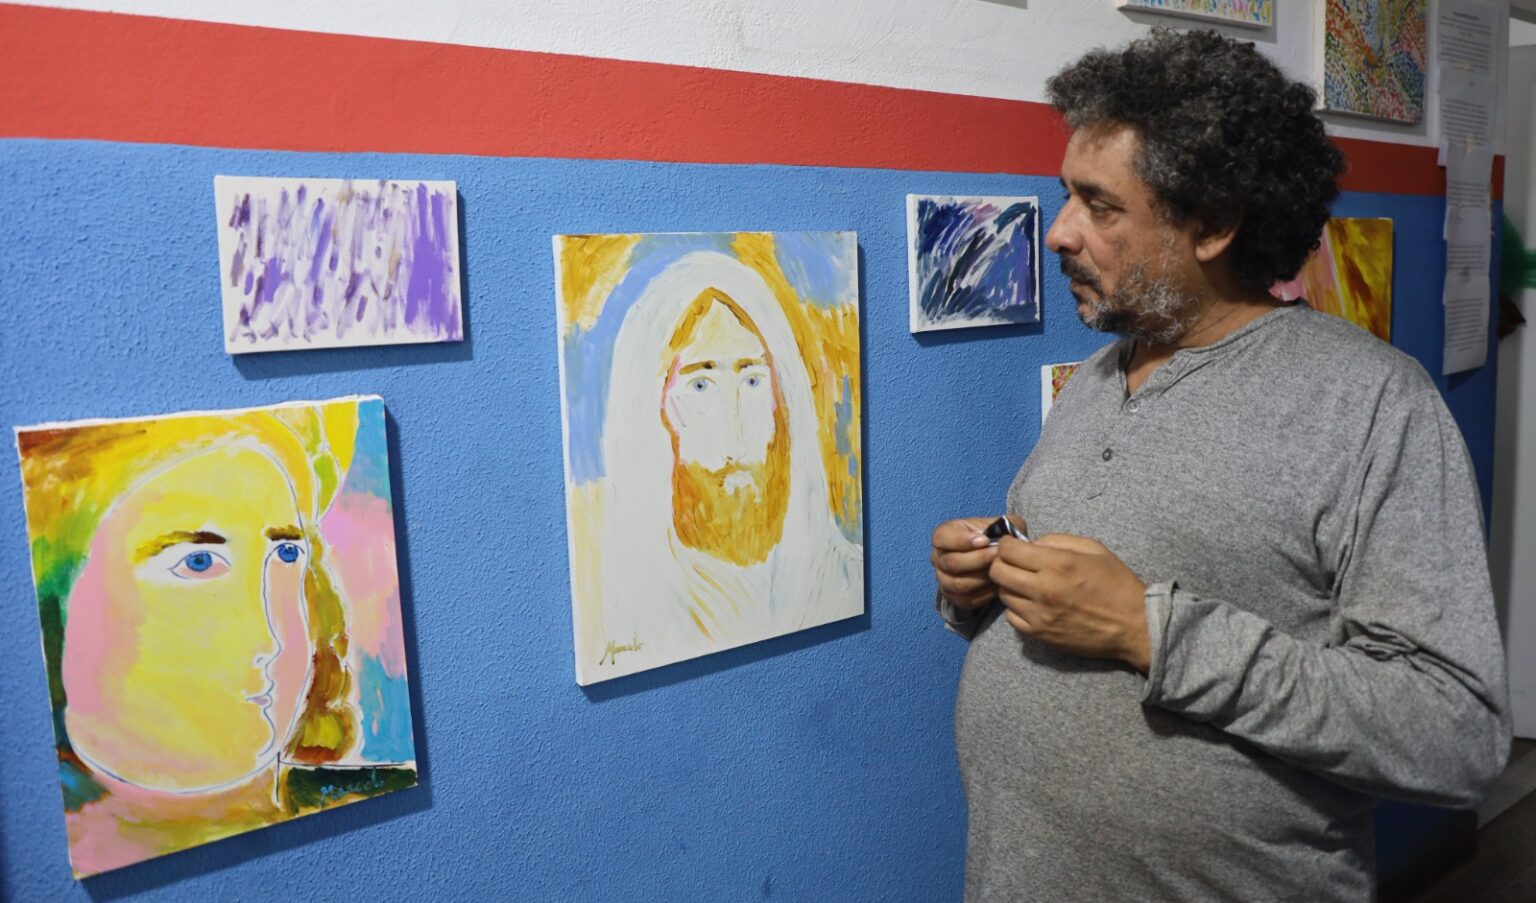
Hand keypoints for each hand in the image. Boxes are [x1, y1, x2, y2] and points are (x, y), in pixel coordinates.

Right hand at [931, 516, 1022, 609]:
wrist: (995, 559)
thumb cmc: (995, 538)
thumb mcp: (1000, 524)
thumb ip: (1001, 525)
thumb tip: (1001, 537)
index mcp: (943, 535)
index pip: (941, 537)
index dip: (961, 540)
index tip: (985, 540)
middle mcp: (938, 558)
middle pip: (952, 563)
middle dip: (978, 559)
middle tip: (997, 555)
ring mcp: (943, 579)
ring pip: (958, 583)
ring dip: (982, 577)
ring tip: (999, 570)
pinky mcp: (954, 597)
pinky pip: (966, 599)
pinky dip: (984, 593)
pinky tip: (996, 584)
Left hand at [988, 533, 1151, 671]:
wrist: (1134, 626)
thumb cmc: (1116, 583)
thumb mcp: (1093, 548)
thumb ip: (1057, 540)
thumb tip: (1030, 543)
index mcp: (1058, 563)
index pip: (1008, 550)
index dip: (1007, 545)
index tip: (1015, 546)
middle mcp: (1044, 588)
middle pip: (997, 571)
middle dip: (1002, 563)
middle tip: (1017, 564)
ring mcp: (1039, 614)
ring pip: (1003, 594)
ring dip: (1011, 586)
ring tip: (1029, 585)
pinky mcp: (1040, 634)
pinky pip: (1011, 617)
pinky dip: (1017, 609)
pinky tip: (1034, 604)